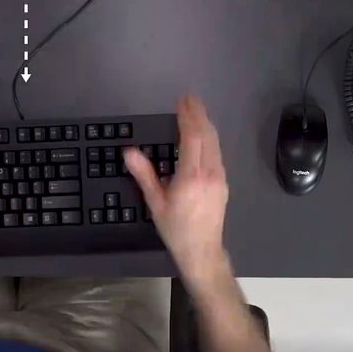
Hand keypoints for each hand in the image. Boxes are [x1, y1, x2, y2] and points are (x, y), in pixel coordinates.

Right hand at [125, 95, 229, 287]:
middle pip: (207, 136)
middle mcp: (210, 173)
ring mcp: (220, 177)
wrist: (202, 252)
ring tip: (195, 112)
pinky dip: (209, 138)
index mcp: (192, 176)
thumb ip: (144, 174)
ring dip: (205, 125)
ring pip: (215, 143)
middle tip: (189, 99)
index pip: (192, 138)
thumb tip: (129, 151)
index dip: (188, 117)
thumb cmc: (176, 229)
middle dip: (199, 115)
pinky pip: (217, 153)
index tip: (182, 102)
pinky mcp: (223, 183)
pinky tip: (203, 136)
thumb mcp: (155, 203)